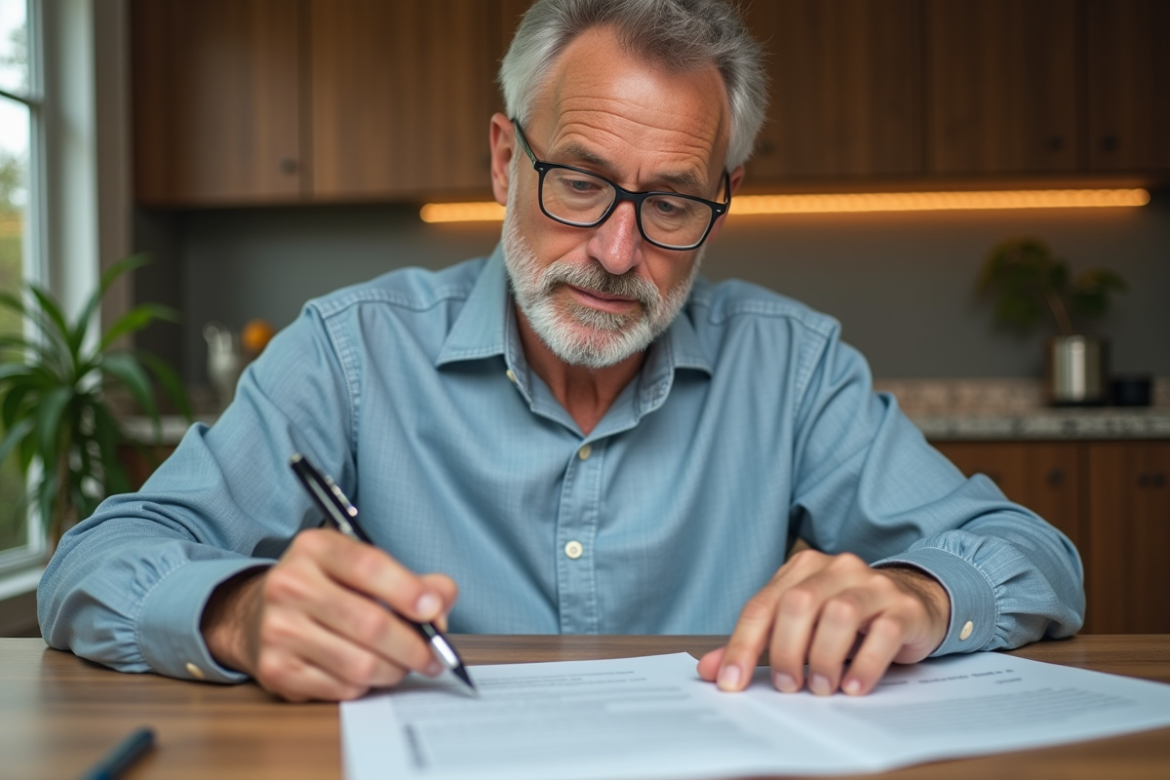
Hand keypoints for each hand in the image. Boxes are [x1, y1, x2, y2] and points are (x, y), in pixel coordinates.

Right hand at [201, 528, 457, 701]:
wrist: (258, 616)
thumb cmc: (326, 589)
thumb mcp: (363, 568)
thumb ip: (412, 580)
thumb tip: (442, 601)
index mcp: (315, 548)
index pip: (369, 566)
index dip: (408, 590)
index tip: (433, 610)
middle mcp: (290, 584)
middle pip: (370, 623)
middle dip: (414, 646)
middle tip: (434, 657)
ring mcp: (279, 629)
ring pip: (360, 663)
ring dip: (394, 670)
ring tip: (403, 665)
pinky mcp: (276, 670)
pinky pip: (341, 688)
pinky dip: (365, 686)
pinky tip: (367, 673)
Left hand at [697, 550, 948, 695]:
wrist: (915, 600)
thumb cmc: (850, 617)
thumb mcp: (801, 626)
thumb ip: (758, 645)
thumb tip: (712, 670)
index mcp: (802, 569)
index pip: (762, 606)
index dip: (742, 645)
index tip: (731, 683)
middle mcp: (836, 569)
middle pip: (798, 605)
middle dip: (786, 652)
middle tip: (787, 686)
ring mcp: (872, 585)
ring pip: (839, 615)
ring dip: (823, 658)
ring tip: (821, 687)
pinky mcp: (904, 608)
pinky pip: (883, 633)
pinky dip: (864, 665)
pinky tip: (853, 686)